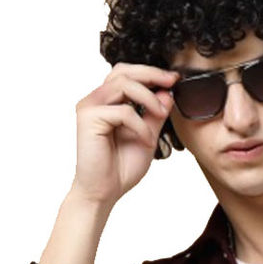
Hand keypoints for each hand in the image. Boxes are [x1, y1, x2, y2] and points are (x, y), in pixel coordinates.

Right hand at [70, 63, 179, 207]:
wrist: (104, 192)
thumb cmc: (120, 168)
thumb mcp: (147, 137)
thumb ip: (155, 115)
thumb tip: (167, 93)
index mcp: (107, 102)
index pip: (126, 74)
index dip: (150, 73)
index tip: (173, 79)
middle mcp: (96, 100)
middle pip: (123, 71)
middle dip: (151, 74)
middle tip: (172, 82)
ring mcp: (90, 107)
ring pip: (124, 85)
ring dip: (149, 98)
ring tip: (161, 115)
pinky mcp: (88, 118)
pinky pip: (123, 111)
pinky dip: (140, 125)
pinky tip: (146, 141)